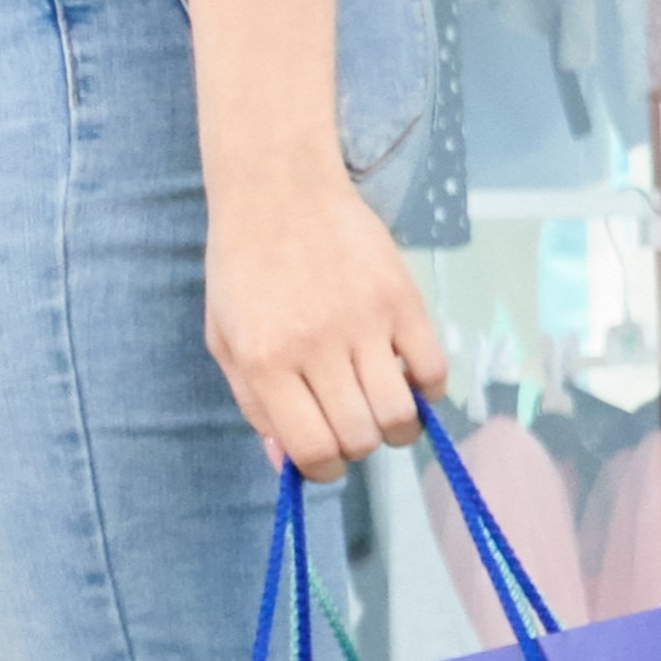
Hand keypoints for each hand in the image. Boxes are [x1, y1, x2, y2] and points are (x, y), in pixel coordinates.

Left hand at [203, 171, 447, 482]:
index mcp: (265, 362)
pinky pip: (433, 370)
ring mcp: (365, 322)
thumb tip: (288, 467)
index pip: (312, 451)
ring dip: (396, 427)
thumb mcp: (227, 340)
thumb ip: (255, 406)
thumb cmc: (244, 268)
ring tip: (382, 409)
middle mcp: (316, 348)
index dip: (323, 470)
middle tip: (349, 425)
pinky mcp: (402, 298)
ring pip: (399, 414)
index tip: (325, 458)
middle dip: (357, 447)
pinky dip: (427, 390)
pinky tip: (407, 378)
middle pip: (360, 438)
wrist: (278, 190)